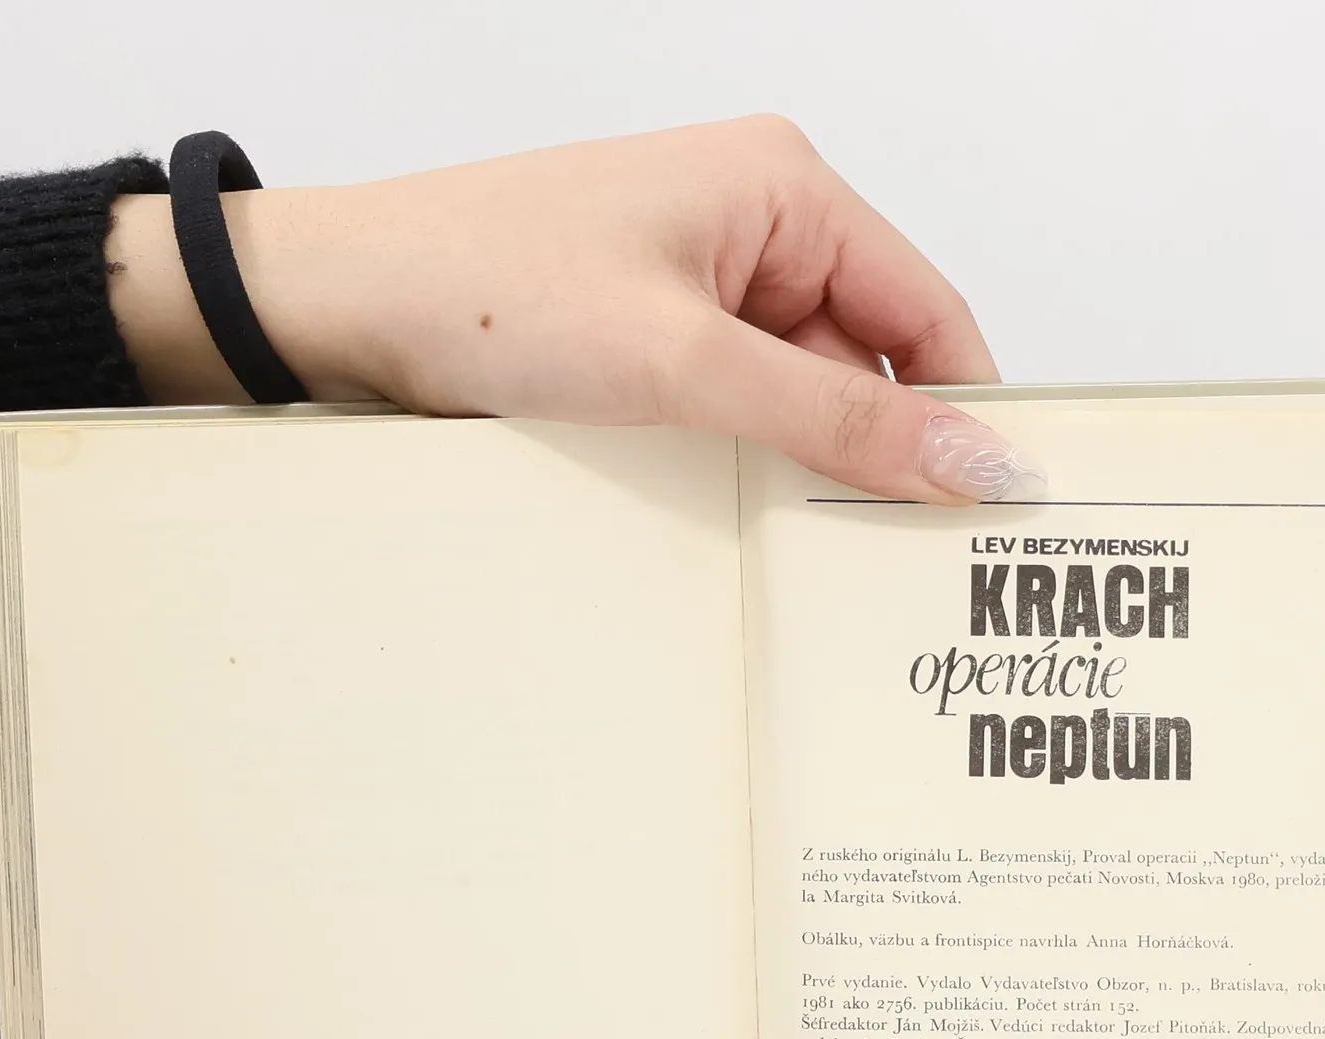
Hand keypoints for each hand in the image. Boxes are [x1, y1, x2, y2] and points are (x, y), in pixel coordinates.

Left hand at [107, 116, 1031, 504]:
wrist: (337, 304)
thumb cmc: (486, 289)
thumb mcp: (686, 362)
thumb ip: (836, 417)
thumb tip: (972, 458)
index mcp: (785, 187)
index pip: (929, 310)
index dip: (965, 410)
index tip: (987, 511)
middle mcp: (753, 223)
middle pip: (868, 359)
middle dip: (874, 453)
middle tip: (886, 565)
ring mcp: (697, 280)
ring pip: (798, 393)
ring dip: (798, 465)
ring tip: (796, 548)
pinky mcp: (649, 330)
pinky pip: (733, 404)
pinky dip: (741, 460)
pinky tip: (729, 514)